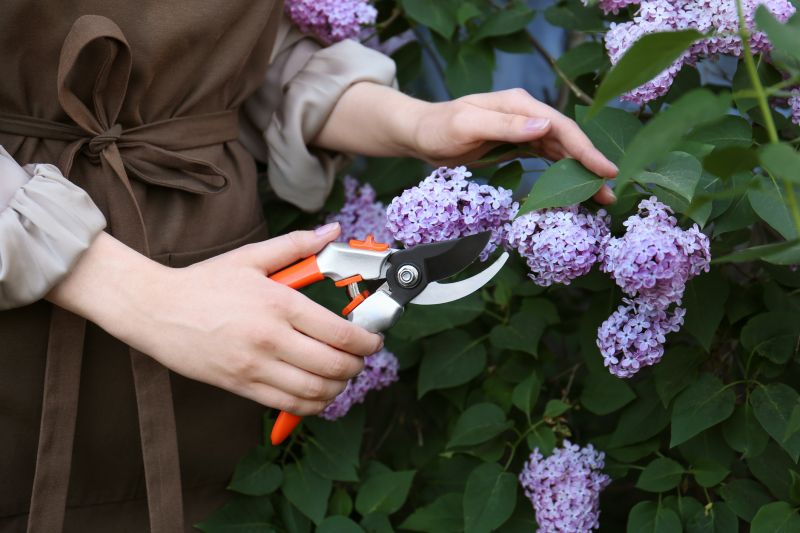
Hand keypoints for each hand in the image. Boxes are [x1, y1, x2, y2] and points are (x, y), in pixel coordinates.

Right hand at [48, 224, 383, 415]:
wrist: (155, 310)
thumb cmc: (203, 282)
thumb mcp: (251, 257)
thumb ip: (297, 245)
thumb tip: (333, 232)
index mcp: (278, 304)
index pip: (339, 332)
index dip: (367, 341)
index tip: (374, 340)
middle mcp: (270, 339)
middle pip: (334, 365)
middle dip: (358, 365)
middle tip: (362, 357)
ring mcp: (255, 367)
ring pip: (315, 391)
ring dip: (340, 387)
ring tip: (343, 374)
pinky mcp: (241, 386)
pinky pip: (288, 404)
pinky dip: (313, 403)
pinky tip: (318, 391)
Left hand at [411, 89, 616, 203]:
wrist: (421, 135)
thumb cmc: (438, 128)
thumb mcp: (467, 125)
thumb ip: (505, 126)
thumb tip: (544, 125)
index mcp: (519, 104)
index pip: (561, 126)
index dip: (586, 149)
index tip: (606, 171)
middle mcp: (526, 115)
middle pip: (567, 140)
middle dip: (590, 166)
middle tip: (610, 194)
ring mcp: (523, 130)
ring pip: (561, 151)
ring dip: (580, 173)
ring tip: (599, 197)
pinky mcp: (517, 145)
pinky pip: (547, 158)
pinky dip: (562, 172)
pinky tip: (574, 189)